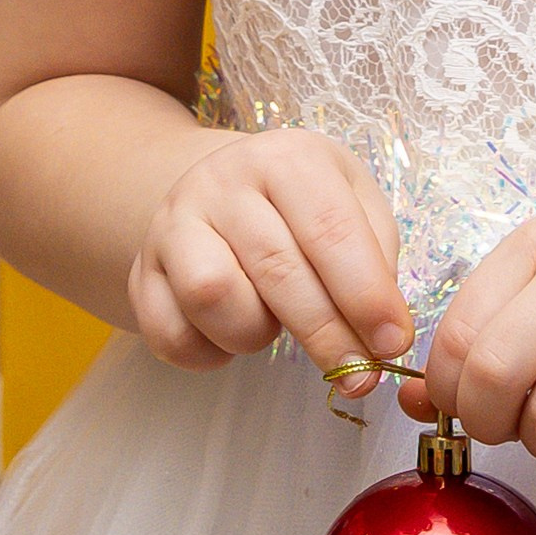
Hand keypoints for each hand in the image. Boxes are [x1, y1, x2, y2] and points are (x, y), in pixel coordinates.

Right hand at [128, 131, 408, 378]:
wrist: (220, 189)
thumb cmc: (303, 206)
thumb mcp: (352, 204)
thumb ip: (376, 261)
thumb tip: (384, 335)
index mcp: (286, 157)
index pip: (331, 229)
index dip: (367, 295)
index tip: (393, 343)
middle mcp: (222, 181)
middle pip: (277, 269)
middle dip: (328, 335)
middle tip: (360, 377)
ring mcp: (173, 225)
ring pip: (212, 296)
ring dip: (255, 333)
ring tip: (274, 326)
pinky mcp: (142, 273)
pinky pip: (171, 334)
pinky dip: (209, 353)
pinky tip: (232, 335)